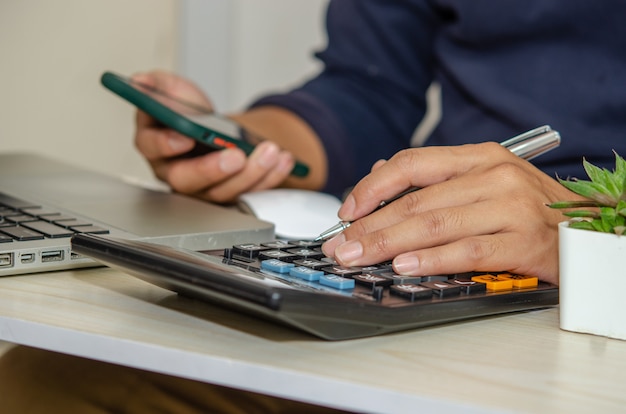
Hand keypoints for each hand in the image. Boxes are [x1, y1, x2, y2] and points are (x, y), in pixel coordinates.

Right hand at [132, 70, 296, 202]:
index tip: (186, 137)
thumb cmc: (191, 114)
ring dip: (251, 172)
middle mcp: (175, 171)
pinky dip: (270, 177)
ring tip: (270, 151)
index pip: (152, 148)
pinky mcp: (228, 193)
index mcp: (155, 144)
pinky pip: (249, 192)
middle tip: (236, 155)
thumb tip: (141, 80)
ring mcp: (203, 188)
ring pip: (223, 191)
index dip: (166, 144)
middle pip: (188, 179)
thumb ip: (160, 85)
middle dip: (214, 169)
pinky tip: (283, 161)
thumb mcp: (176, 91)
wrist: (216, 130)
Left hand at [322, 142, 582, 284]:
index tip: (346, 210)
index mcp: (480, 157)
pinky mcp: (524, 242)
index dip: (372, 186)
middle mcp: (494, 175)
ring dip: (388, 243)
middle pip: (416, 199)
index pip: (412, 162)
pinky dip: (431, 259)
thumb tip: (379, 174)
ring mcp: (511, 206)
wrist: (590, 231)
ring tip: (358, 257)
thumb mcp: (485, 183)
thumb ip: (435, 181)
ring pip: (434, 224)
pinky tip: (404, 266)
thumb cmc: (530, 210)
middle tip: (340, 244)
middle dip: (369, 224)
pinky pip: (467, 250)